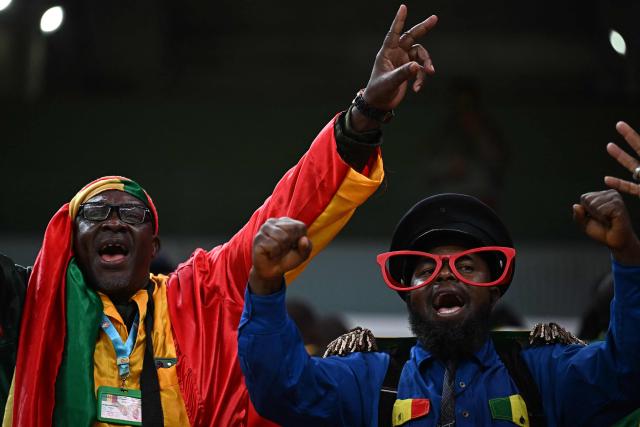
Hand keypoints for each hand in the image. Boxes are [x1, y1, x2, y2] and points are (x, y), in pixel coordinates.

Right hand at [249, 217, 311, 294]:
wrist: (271, 271)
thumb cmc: (287, 259)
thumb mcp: (302, 255)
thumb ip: (307, 247)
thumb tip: (304, 239)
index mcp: (287, 222)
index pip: (300, 227)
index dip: (300, 240)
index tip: (293, 246)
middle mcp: (274, 222)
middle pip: (291, 230)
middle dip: (290, 244)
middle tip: (283, 249)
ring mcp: (265, 228)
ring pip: (282, 237)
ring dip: (282, 249)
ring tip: (276, 250)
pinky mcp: (258, 237)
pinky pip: (273, 245)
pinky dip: (274, 253)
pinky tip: (270, 253)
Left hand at [352, 5, 436, 130]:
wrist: (379, 104)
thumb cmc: (378, 91)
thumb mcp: (389, 82)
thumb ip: (403, 74)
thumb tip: (418, 67)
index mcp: (387, 52)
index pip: (394, 33)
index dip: (399, 20)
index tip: (403, 7)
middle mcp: (396, 54)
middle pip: (412, 37)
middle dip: (423, 28)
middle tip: (435, 18)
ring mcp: (404, 61)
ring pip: (421, 56)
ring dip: (426, 64)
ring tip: (430, 73)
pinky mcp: (409, 71)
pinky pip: (421, 70)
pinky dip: (421, 78)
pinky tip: (417, 89)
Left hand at [573, 190, 639, 264]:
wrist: (615, 242)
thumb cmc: (601, 231)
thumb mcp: (584, 224)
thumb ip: (578, 215)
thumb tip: (576, 206)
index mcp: (602, 195)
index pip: (584, 197)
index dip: (585, 211)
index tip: (596, 217)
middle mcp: (610, 194)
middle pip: (588, 200)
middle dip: (591, 213)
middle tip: (603, 220)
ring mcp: (615, 198)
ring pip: (594, 204)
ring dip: (598, 216)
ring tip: (608, 220)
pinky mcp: (619, 205)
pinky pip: (602, 210)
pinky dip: (603, 218)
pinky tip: (612, 220)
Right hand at [605, 121, 639, 195]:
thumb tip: (637, 158)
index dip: (631, 135)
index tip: (622, 124)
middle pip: (639, 149)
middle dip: (629, 136)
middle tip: (619, 125)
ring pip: (632, 165)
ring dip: (620, 155)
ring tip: (610, 146)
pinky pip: (629, 187)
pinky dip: (618, 183)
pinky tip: (607, 179)